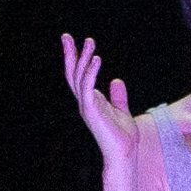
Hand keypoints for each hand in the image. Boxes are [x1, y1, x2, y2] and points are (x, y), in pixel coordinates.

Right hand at [60, 33, 135, 164]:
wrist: (124, 154)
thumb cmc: (123, 136)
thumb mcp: (122, 110)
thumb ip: (118, 96)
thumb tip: (116, 80)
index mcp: (90, 101)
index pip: (79, 76)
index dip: (75, 59)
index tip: (73, 42)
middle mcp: (84, 102)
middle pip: (73, 74)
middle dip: (69, 54)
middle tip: (67, 36)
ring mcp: (86, 106)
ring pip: (79, 77)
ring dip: (83, 58)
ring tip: (89, 42)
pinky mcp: (91, 111)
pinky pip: (88, 88)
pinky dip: (91, 73)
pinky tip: (96, 59)